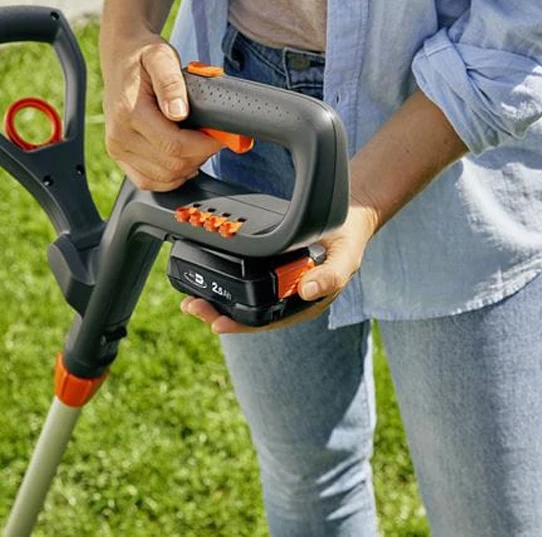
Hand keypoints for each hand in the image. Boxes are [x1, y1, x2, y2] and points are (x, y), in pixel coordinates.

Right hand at [101, 29, 221, 190]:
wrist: (121, 58)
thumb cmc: (143, 56)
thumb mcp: (161, 56)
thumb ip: (171, 82)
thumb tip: (179, 111)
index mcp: (129, 112)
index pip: (174, 145)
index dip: (205, 145)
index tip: (221, 135)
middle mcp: (119, 135)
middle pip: (172, 165)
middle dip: (200, 155)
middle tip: (212, 137)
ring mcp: (117, 148)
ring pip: (163, 178)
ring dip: (188, 166)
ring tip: (197, 144)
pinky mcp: (119, 156)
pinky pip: (147, 181)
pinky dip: (171, 177)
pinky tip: (182, 159)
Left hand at [179, 202, 378, 333]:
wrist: (350, 216)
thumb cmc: (348, 238)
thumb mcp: (345, 256)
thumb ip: (331, 275)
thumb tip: (307, 291)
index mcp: (304, 304)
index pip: (268, 322)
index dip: (241, 326)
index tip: (217, 323)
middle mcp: (288, 298)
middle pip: (249, 314)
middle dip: (218, 313)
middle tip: (192, 307)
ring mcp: (278, 283)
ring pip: (243, 299)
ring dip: (217, 300)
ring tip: (191, 299)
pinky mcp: (270, 267)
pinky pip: (245, 280)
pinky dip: (225, 281)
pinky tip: (207, 277)